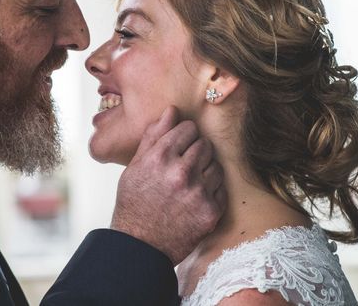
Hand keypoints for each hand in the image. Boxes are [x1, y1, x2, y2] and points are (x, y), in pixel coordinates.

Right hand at [110, 106, 226, 264]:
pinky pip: (222, 187)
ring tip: (190, 181)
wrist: (141, 245)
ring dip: (206, 169)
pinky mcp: (211, 211)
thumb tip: (172, 111)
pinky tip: (195, 196)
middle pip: (205, 144)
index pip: (188, 127)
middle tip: (184, 164)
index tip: (179, 145)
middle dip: (196, 150)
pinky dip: (212, 190)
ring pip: (216, 164)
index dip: (183, 135)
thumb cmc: (135, 202)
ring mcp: (198, 192)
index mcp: (160, 157)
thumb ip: (154, 136)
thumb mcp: (135, 166)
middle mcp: (181, 172)